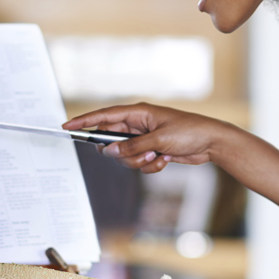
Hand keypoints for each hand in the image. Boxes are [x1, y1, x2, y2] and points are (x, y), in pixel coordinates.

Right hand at [63, 103, 227, 173]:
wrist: (211, 143)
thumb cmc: (189, 132)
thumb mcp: (159, 139)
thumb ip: (132, 146)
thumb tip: (110, 150)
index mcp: (138, 113)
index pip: (104, 115)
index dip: (84, 121)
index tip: (67, 126)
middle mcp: (138, 125)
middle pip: (113, 141)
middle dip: (124, 152)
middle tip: (141, 152)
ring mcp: (144, 139)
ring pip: (125, 156)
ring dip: (139, 161)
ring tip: (158, 156)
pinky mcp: (152, 152)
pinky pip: (139, 164)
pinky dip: (150, 166)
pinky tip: (166, 160)